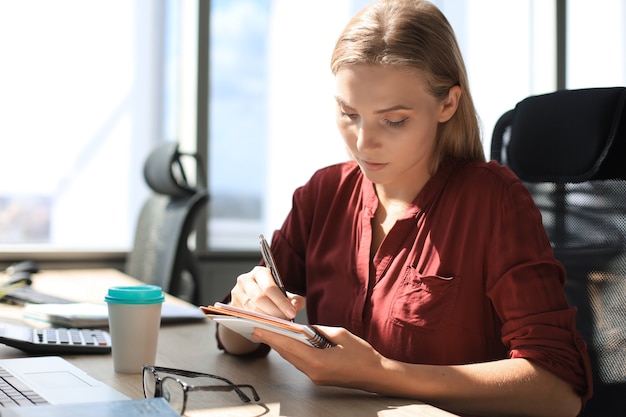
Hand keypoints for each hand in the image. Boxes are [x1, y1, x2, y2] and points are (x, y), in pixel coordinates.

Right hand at [230, 266, 304, 319]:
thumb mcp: (284, 294)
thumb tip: (296, 306)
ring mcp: (236, 293)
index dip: (281, 302)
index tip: (292, 313)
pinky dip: (257, 323)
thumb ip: (295, 300)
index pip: (270, 287)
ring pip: (251, 309)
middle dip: (274, 312)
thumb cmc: (272, 295)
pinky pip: (245, 317)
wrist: (255, 298)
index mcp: (259, 272)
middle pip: (259, 298)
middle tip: (285, 321)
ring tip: (278, 324)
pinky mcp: (232, 306)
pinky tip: (267, 326)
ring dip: (266, 319)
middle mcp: (245, 280)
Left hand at [252, 325, 385, 390]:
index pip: (289, 347)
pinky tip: (287, 343)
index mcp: (318, 361)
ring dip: (281, 347)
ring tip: (268, 334)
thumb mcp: (339, 334)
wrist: (376, 374)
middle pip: (287, 354)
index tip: (258, 329)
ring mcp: (315, 377)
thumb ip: (318, 331)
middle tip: (257, 329)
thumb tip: (302, 329)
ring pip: (292, 359)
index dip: (272, 337)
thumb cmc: (362, 354)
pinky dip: (292, 352)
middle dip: (272, 341)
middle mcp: (313, 372)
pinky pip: (300, 362)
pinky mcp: (318, 378)